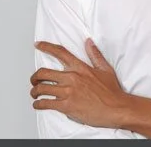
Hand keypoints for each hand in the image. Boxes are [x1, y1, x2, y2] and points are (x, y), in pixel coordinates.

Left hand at [32, 40, 150, 138]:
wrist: (117, 109)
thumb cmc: (112, 92)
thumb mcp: (106, 69)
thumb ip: (95, 55)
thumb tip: (88, 42)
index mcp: (80, 68)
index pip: (59, 52)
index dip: (46, 47)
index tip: (38, 45)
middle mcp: (71, 78)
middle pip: (43, 73)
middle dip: (34, 77)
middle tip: (33, 80)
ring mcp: (68, 92)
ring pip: (42, 88)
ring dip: (34, 91)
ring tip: (35, 94)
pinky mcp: (66, 106)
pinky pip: (46, 103)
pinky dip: (38, 104)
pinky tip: (38, 104)